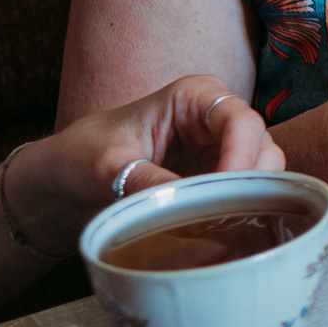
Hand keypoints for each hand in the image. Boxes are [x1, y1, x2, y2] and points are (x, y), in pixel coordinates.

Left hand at [12, 75, 283, 250]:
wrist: (65, 182)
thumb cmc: (82, 156)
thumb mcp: (108, 166)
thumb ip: (149, 181)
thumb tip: (187, 206)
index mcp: (195, 96)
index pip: (241, 121)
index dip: (241, 157)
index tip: (222, 194)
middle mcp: (217, 119)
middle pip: (262, 148)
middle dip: (249, 183)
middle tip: (222, 217)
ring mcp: (221, 150)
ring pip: (262, 174)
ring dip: (246, 201)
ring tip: (216, 225)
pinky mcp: (217, 179)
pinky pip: (245, 195)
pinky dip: (239, 212)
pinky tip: (218, 229)